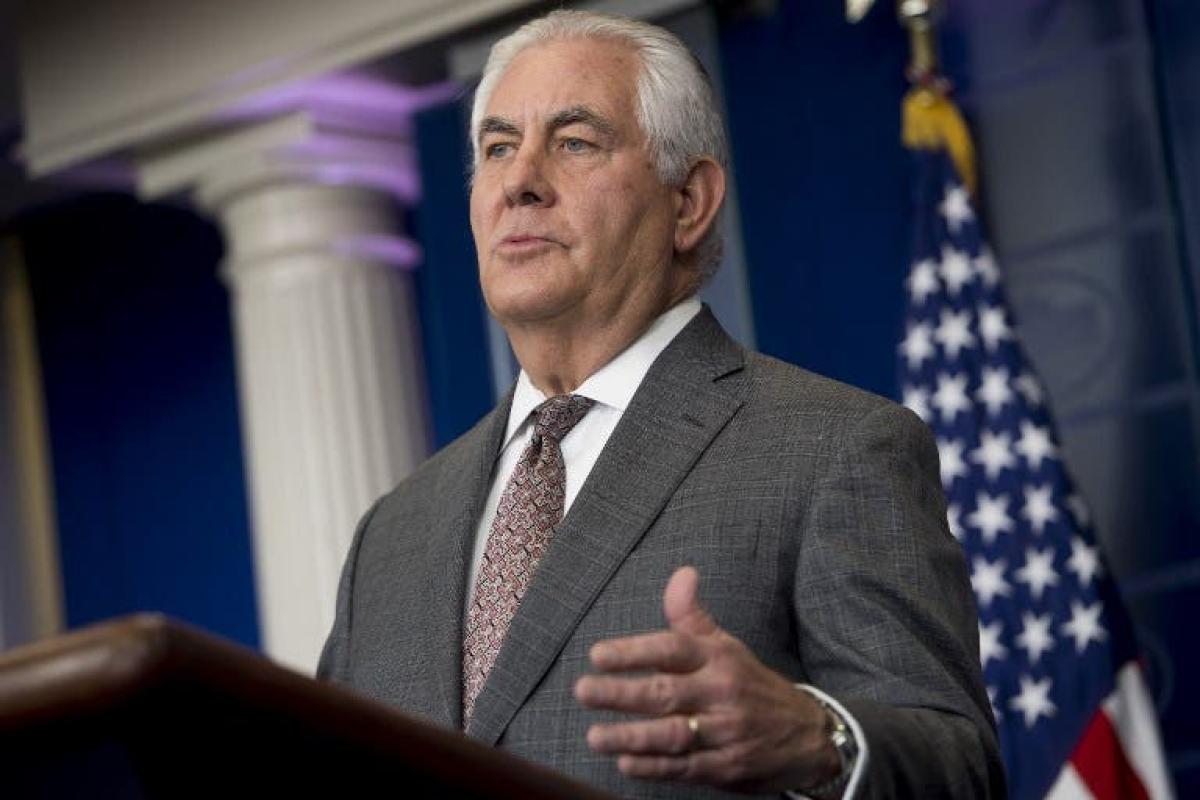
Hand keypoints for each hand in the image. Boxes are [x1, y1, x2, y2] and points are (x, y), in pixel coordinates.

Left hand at [574, 566, 841, 793]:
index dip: (634, 652)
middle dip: (622, 693)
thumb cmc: (751, 684)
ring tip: (595, 736)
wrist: (808, 735)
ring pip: (673, 734)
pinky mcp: (727, 768)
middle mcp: (721, 693)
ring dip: (631, 736)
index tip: (597, 655)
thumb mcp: (726, 645)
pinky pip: (686, 768)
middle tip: (583, 690)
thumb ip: (692, 615)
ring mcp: (725, 733)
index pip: (672, 650)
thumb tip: (682, 572)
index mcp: (717, 658)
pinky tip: (626, 763)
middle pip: (666, 692)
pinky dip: (655, 768)